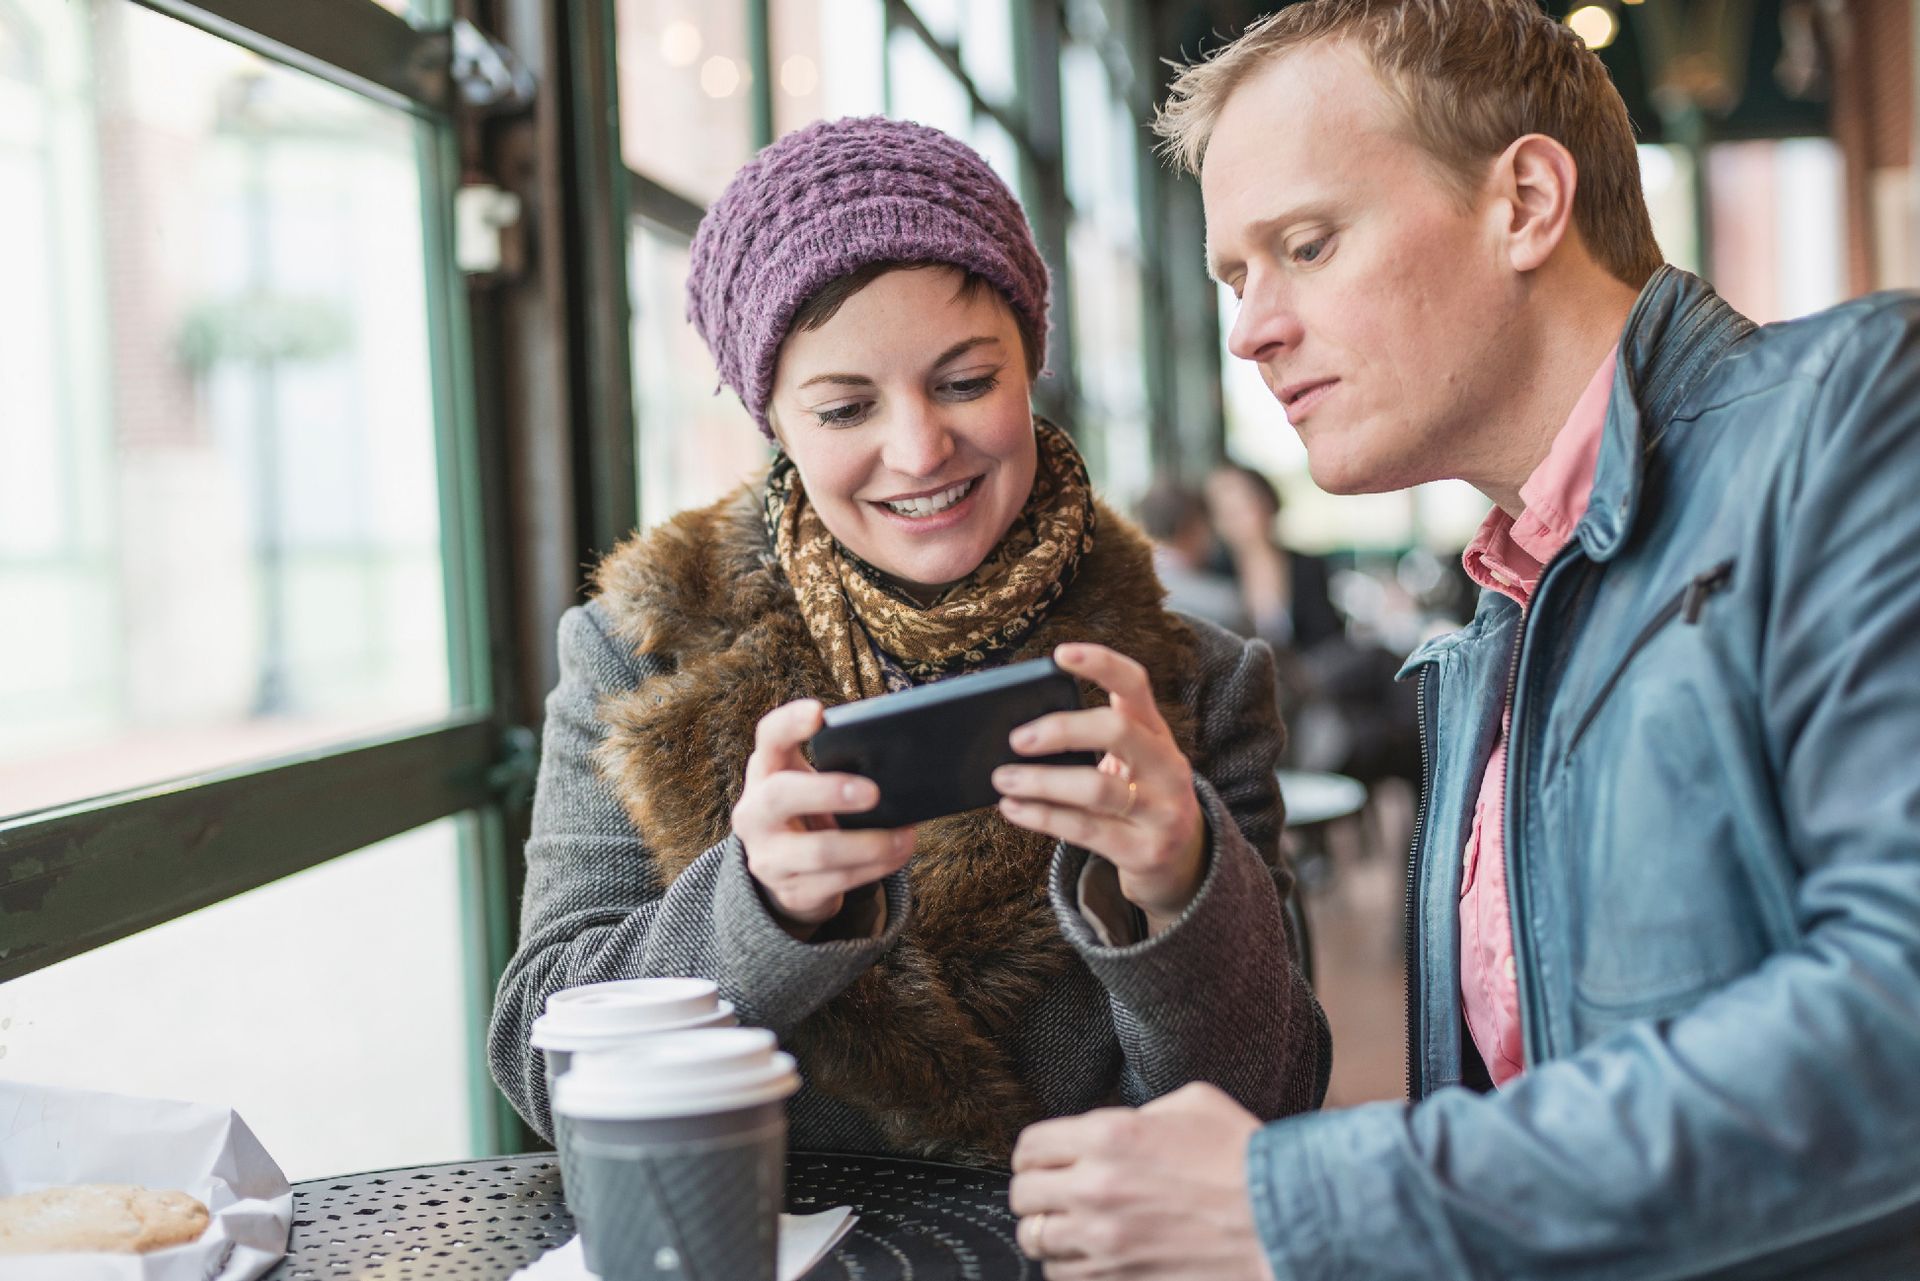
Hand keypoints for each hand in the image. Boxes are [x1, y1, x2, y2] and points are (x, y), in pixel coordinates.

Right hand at [731, 698, 914, 935]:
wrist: (785, 872)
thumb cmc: (809, 811)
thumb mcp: (810, 782)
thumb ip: (838, 767)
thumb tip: (900, 762)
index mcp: (765, 772)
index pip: (767, 738)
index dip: (789, 723)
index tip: (818, 712)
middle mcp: (755, 813)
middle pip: (781, 795)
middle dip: (829, 792)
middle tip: (874, 793)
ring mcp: (768, 856)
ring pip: (818, 851)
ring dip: (870, 845)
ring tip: (905, 837)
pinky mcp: (790, 891)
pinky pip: (836, 882)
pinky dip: (874, 869)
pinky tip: (896, 855)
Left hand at [992, 643, 1206, 929]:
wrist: (1182, 864)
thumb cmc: (1141, 800)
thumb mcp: (1134, 763)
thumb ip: (1096, 742)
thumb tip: (1022, 728)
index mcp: (1158, 734)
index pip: (1136, 685)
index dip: (1101, 663)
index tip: (1060, 654)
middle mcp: (1167, 768)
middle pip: (1117, 731)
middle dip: (1062, 730)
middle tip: (1017, 739)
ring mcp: (1161, 811)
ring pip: (1096, 788)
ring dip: (1041, 782)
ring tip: (1002, 779)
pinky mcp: (1144, 850)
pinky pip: (1084, 829)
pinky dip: (1041, 816)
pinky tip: (1013, 808)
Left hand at [1008, 1084, 1273, 1280]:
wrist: (1282, 1223)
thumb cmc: (1245, 1161)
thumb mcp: (1193, 1104)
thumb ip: (1140, 1111)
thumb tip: (1115, 1126)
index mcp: (1109, 1135)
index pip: (1030, 1146)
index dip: (1033, 1154)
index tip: (1042, 1161)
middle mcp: (1096, 1189)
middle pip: (1023, 1195)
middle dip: (1034, 1193)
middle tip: (1053, 1194)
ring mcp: (1105, 1241)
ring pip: (1036, 1241)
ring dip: (1048, 1232)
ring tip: (1068, 1229)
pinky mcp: (1119, 1280)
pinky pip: (1063, 1278)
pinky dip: (1069, 1268)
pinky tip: (1090, 1257)